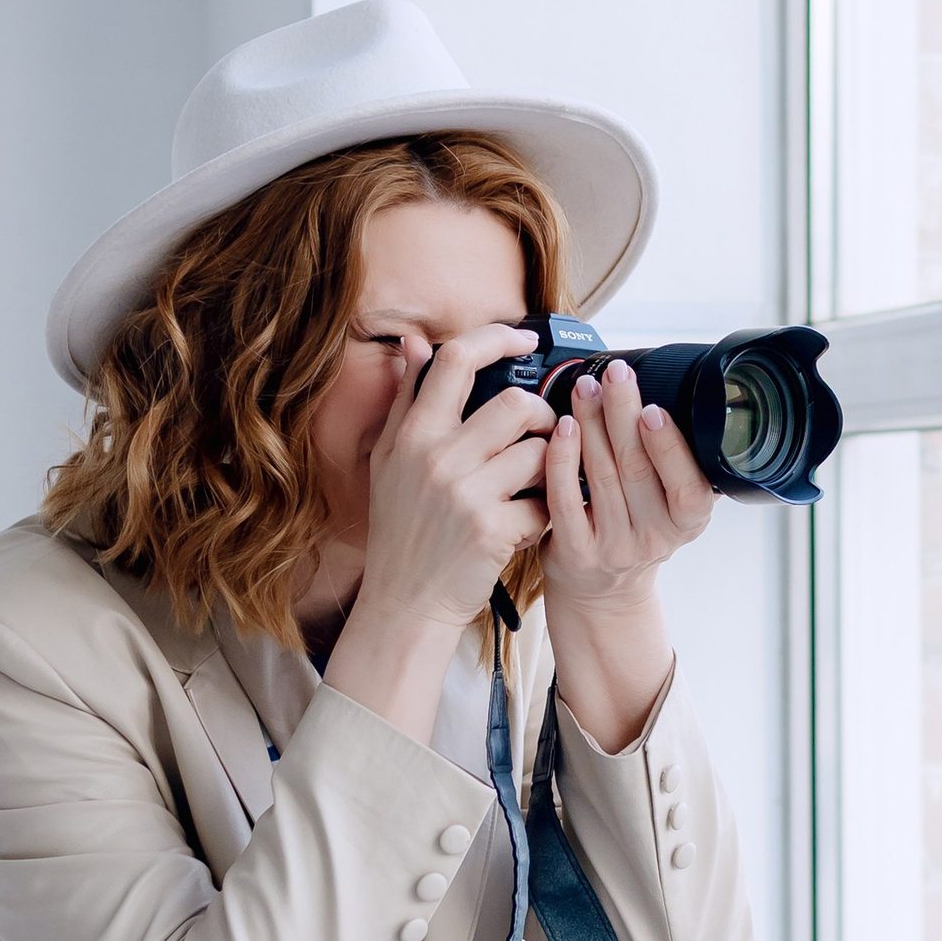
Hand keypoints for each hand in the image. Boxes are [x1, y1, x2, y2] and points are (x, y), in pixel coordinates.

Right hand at [323, 325, 551, 733]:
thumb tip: (415, 343)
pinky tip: (530, 518)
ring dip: (550, 464)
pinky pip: (545, 500)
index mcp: (413, 434)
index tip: (526, 339)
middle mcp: (437, 458)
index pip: (457, 361)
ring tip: (536, 480)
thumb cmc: (402, 528)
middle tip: (541, 433)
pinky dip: (547, 509)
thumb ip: (407, 399)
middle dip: (542, 415)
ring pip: (541, 451)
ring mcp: (465, 494)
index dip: (498, 338)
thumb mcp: (390, 460)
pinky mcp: (492, 530)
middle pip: (517, 403)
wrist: (404, 602)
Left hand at [542, 363, 714, 617]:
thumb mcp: (669, 510)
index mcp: (687, 523)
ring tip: (586, 389)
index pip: (688, 487)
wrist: (601, 593)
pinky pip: (566, 497)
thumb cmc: (635, 535)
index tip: (654, 409)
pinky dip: (563, 458)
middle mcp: (654, 539)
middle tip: (616, 375)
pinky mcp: (575, 551)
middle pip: (637, 468)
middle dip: (624, 413)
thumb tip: (667, 399)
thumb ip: (671, 468)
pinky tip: (562, 429)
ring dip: (592, 423)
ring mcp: (613, 547)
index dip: (671, 447)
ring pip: (601, 475)